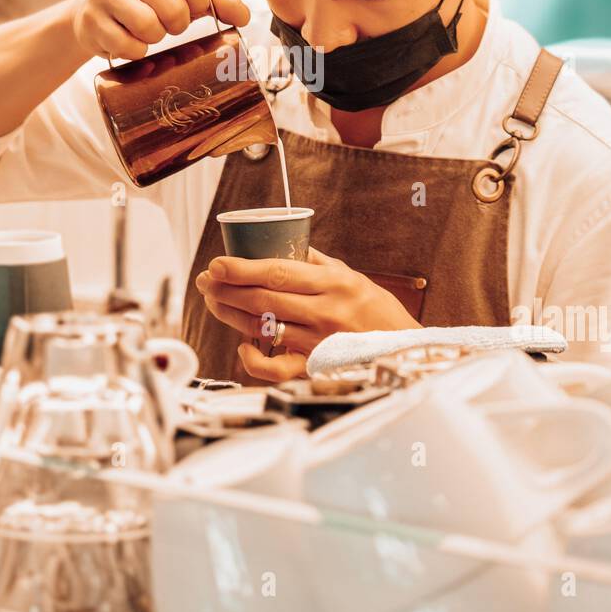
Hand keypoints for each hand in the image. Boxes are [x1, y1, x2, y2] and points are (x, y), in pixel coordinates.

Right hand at [72, 0, 250, 60]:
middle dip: (176, 24)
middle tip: (166, 22)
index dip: (196, 4)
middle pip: (173, 9)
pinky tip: (129, 39)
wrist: (97, 12)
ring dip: (156, 38)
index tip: (188, 7)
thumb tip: (245, 17)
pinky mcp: (90, 20)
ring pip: (150, 28)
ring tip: (147, 28)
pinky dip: (136, 51)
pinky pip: (128, 46)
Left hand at [195, 247, 418, 381]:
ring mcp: (318, 342)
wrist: (402, 347)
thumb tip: (280, 242)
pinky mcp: (315, 366)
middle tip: (207, 280)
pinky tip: (243, 345)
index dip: (241, 268)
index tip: (217, 263)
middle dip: (227, 288)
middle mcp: (324, 312)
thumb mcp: (349, 274)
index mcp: (333, 283)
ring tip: (214, 300)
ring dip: (231, 314)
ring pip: (263, 327)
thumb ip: (314, 261)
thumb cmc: (375, 308)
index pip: (277, 272)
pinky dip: (254, 359)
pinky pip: (277, 368)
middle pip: (263, 298)